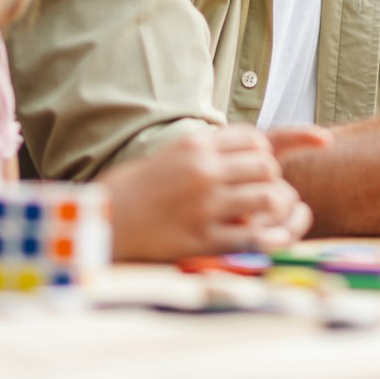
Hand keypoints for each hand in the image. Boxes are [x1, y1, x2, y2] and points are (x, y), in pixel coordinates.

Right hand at [103, 125, 328, 261]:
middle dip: (270, 179)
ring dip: (274, 208)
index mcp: (195, 146)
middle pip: (266, 166)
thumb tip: (253, 145)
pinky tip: (270, 238)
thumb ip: (209, 148)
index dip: (262, 153)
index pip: (254, 139)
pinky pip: (254, 238)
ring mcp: (204, 206)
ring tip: (263, 215)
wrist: (105, 221)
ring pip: (269, 198)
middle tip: (260, 192)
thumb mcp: (173, 154)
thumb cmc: (140, 189)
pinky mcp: (202, 239)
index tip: (255, 167)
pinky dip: (270, 239)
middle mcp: (203, 171)